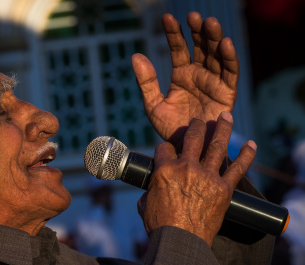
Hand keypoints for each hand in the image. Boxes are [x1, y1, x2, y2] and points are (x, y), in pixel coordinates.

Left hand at [132, 12, 238, 145]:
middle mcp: (199, 74)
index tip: (166, 18)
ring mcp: (213, 82)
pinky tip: (224, 43)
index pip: (178, 48)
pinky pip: (230, 72)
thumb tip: (135, 56)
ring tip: (209, 22)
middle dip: (197, 30)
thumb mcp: (153, 105)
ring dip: (213, 38)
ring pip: (216, 55)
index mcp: (181, 75)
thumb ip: (146, 81)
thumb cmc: (170, 128)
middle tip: (193, 16)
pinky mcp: (227, 92)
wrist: (186, 149)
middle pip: (200, 47)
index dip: (174, 33)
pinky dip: (229, 57)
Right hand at [137, 112, 255, 246]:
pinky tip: (251, 144)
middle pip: (193, 138)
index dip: (165, 148)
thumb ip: (149, 191)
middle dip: (195, 126)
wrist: (180, 242)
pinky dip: (247, 155)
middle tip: (198, 121)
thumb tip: (151, 192)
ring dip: (222, 128)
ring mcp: (207, 177)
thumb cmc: (159, 225)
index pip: (164, 148)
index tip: (168, 150)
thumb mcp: (145, 204)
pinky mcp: (223, 189)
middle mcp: (187, 168)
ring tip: (225, 116)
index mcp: (165, 170)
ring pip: (217, 146)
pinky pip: (238, 168)